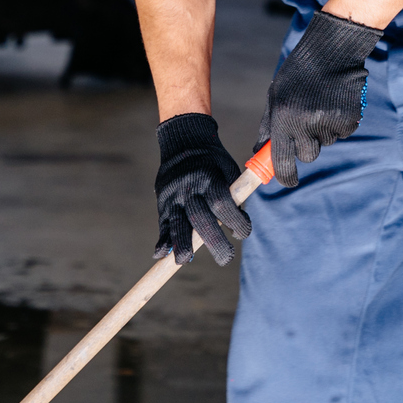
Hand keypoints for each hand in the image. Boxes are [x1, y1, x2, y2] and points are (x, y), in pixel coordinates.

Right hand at [154, 113, 251, 265]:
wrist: (184, 141)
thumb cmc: (214, 162)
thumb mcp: (228, 169)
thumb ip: (233, 196)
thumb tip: (235, 227)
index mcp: (210, 177)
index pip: (222, 203)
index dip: (235, 221)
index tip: (242, 233)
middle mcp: (189, 186)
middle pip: (200, 218)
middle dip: (213, 242)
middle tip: (225, 259)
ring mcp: (173, 195)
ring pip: (176, 222)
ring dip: (180, 243)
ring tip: (184, 261)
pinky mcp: (162, 201)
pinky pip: (161, 222)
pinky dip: (161, 239)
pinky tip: (160, 255)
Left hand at [259, 10, 383, 186]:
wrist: (332, 51)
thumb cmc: (298, 74)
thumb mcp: (275, 96)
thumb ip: (268, 126)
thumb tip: (260, 152)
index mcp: (283, 119)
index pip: (282, 161)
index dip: (285, 176)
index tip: (288, 180)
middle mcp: (306, 124)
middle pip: (307, 155)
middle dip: (306, 146)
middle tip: (306, 123)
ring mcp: (330, 123)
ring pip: (325, 142)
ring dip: (322, 130)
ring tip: (321, 103)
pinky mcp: (350, 120)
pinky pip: (342, 132)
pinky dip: (339, 123)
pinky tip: (335, 101)